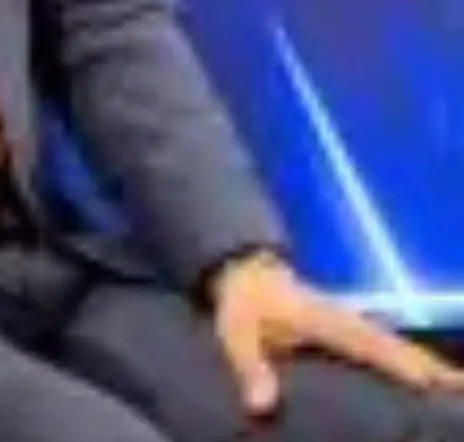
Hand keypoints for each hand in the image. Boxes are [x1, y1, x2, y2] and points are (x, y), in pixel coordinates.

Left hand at [210, 250, 463, 416]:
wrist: (247, 272)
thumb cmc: (244, 304)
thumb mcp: (235, 332)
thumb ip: (249, 366)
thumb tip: (262, 406)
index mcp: (324, 320)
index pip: (367, 344)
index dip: (396, 363)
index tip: (426, 381)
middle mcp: (348, 321)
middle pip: (396, 346)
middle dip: (428, 367)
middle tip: (459, 388)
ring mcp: (354, 323)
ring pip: (399, 346)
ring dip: (427, 365)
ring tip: (456, 388)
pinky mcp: (354, 330)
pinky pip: (390, 347)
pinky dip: (413, 361)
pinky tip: (430, 380)